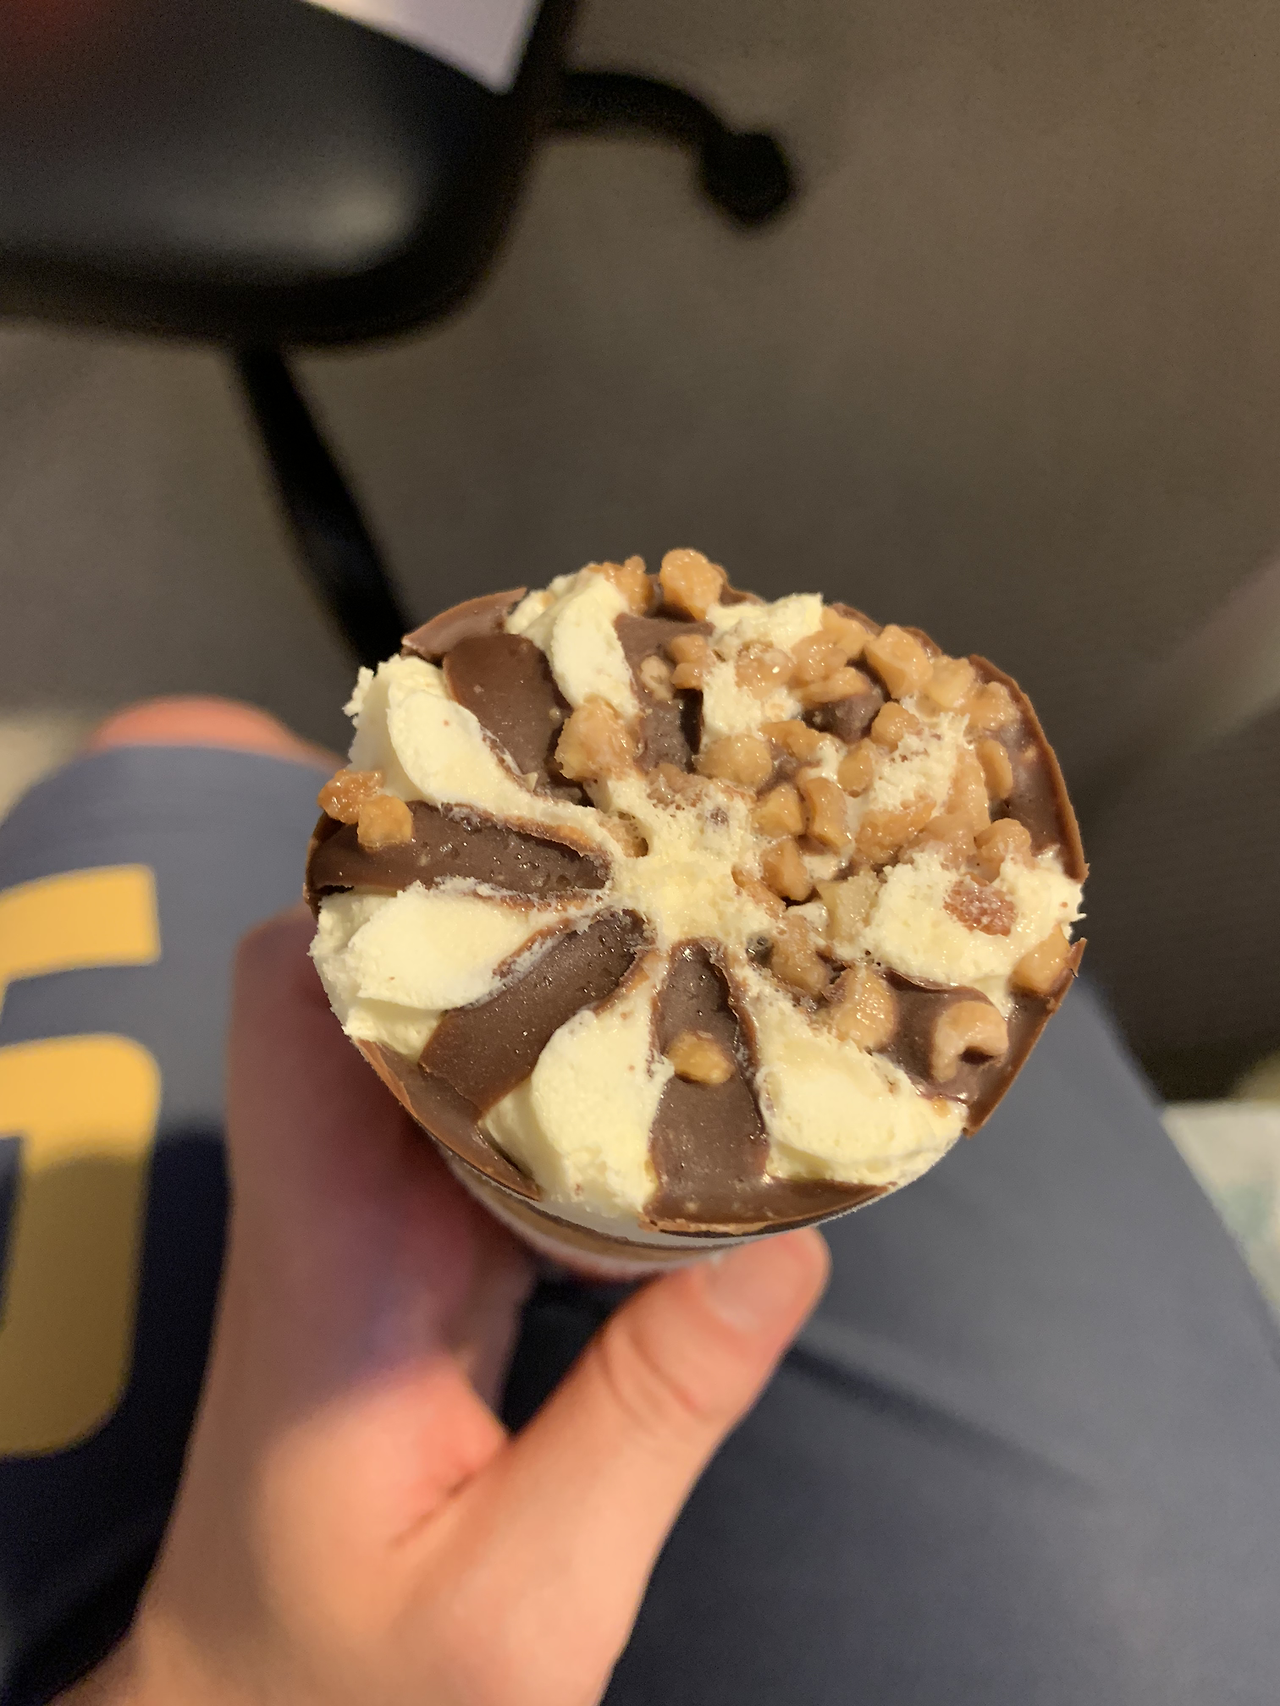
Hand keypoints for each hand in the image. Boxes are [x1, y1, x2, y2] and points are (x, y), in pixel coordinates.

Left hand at [66, 910, 827, 1705]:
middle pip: (382, 979)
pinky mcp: (423, 1260)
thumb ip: (647, 1422)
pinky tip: (672, 1068)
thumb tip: (785, 1245)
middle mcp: (334, 1207)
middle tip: (655, 846)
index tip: (519, 831)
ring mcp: (378, 1227)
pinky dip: (573, 1071)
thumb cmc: (359, 1691)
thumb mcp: (525, 1601)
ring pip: (446, 1038)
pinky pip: (492, 1119)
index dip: (380, 890)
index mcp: (320, 1256)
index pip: (289, 1001)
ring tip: (687, 918)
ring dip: (549, 973)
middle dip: (503, 897)